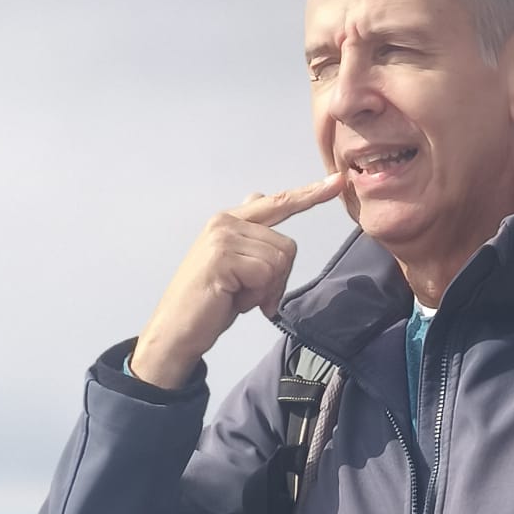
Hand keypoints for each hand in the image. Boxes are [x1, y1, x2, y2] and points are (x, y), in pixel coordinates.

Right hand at [129, 172, 346, 386]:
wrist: (175, 331)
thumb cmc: (208, 304)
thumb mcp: (234, 264)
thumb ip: (250, 235)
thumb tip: (259, 196)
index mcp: (229, 221)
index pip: (278, 203)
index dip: (310, 195)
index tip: (338, 182)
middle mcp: (225, 221)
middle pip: (287, 245)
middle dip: (278, 279)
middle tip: (252, 297)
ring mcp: (223, 236)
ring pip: (279, 261)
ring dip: (266, 289)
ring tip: (237, 297)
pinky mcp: (223, 256)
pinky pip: (266, 274)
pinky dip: (256, 296)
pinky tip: (232, 300)